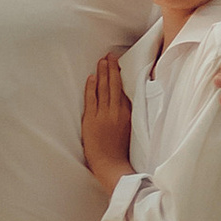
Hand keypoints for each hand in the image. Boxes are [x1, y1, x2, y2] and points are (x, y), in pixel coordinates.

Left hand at [81, 51, 132, 186]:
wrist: (111, 165)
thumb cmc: (119, 151)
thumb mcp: (128, 130)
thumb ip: (125, 116)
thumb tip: (123, 103)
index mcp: (127, 114)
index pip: (123, 91)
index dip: (120, 76)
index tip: (117, 65)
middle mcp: (117, 112)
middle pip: (114, 85)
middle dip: (112, 68)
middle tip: (110, 55)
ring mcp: (104, 115)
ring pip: (104, 89)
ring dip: (103, 73)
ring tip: (102, 61)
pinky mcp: (92, 120)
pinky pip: (92, 99)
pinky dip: (92, 87)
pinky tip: (92, 77)